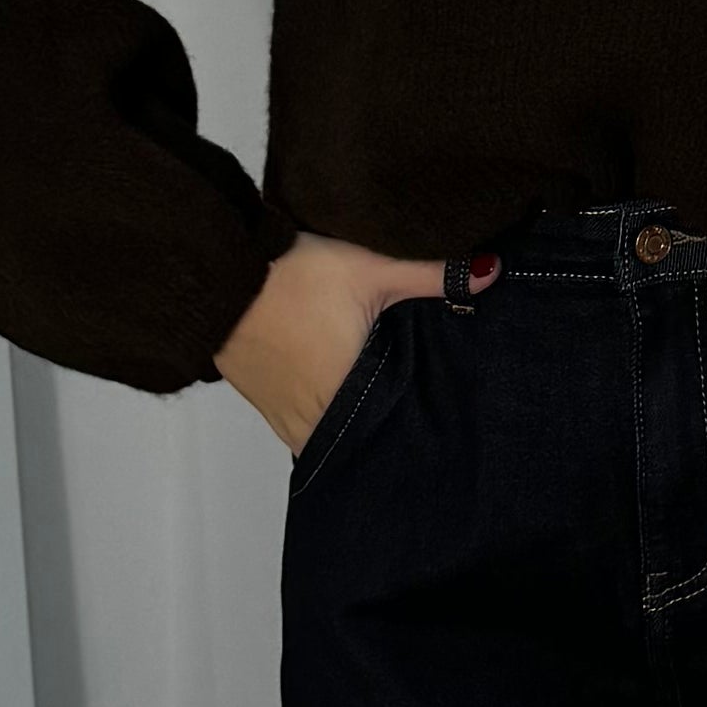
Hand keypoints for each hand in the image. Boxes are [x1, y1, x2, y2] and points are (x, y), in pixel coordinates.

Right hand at [214, 229, 480, 455]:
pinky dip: (317, 406)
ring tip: (375, 396)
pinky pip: (295, 416)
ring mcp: (278, 412)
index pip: (385, 437)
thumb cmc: (288, 274)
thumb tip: (492, 274)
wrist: (213, 271)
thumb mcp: (369, 267)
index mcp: (342, 398)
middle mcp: (308, 419)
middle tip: (411, 411)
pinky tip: (331, 380)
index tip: (433, 431)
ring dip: (347, 419)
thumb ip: (433, 275)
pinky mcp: (257, 397)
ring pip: (324, 431)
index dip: (409, 433)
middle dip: (381, 427)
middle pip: (355, 439)